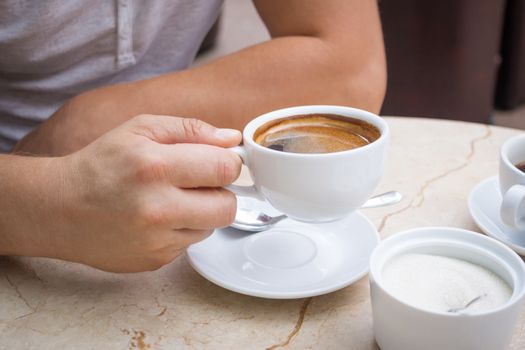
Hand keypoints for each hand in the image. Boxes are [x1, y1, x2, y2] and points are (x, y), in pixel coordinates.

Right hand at [49, 115, 241, 271]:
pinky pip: (189, 243)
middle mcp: (157, 208)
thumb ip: (191, 130)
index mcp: (154, 166)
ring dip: (201, 212)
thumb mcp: (140, 129)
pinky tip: (157, 219)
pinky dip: (182, 229)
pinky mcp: (155, 261)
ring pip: (211, 227)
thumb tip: (232, 139)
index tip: (217, 161)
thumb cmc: (101, 164)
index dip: (228, 163)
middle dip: (221, 192)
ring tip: (171, 200)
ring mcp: (156, 241)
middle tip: (199, 183)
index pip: (225, 168)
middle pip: (228, 207)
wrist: (60, 210)